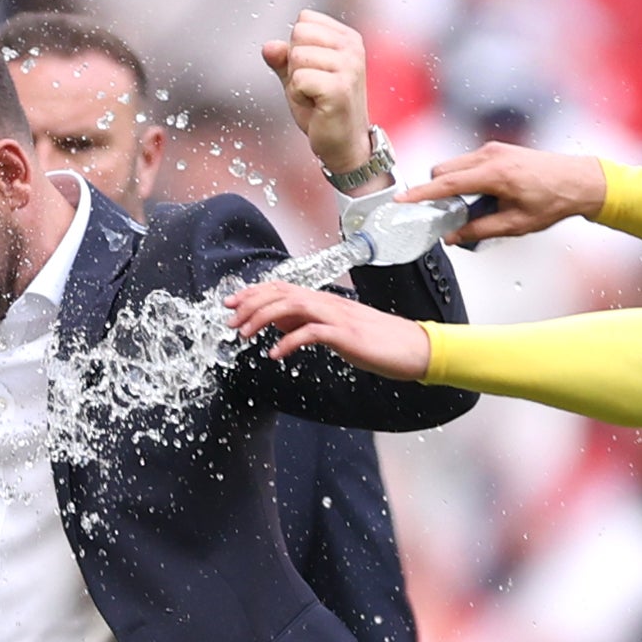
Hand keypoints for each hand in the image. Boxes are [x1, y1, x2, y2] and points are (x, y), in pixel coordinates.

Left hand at [226, 282, 432, 378]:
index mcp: (324, 301)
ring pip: (292, 306)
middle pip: (281, 292)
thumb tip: (279, 326)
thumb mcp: (335, 331)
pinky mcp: (346, 334)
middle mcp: (328, 302)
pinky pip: (311, 332)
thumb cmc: (376, 342)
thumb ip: (308, 325)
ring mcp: (337, 316)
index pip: (283, 288)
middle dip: (250, 304)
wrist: (413, 348)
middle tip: (228, 320)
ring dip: (262, 318)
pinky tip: (275, 354)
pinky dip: (289, 341)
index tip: (230, 303)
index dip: (253, 293)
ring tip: (244, 335)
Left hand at [262, 10, 374, 180]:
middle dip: (295, 63)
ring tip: (315, 97)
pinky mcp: (340, 87)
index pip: (304, 20)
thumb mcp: (299, 77)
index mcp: (347, 38)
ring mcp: (349, 66)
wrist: (343, 145)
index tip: (313, 71)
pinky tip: (316, 106)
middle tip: (312, 86)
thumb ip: (283, 59)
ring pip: (296, 57)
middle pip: (298, 33)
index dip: (297, 47)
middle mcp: (352, 47)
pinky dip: (298, 96)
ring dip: (296, 82)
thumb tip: (268, 46)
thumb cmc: (323, 110)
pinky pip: (298, 79)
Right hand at [405, 142, 607, 245]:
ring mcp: (494, 149)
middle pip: (443, 170)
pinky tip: (483, 195)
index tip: (401, 200)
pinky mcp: (497, 149)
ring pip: (454, 165)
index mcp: (495, 174)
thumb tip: (453, 236)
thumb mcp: (515, 225)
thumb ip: (479, 231)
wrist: (579, 181)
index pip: (447, 183)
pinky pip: (467, 162)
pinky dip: (465, 178)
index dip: (420, 193)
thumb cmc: (554, 200)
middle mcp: (491, 155)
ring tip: (471, 207)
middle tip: (445, 214)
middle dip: (436, 191)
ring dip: (452, 185)